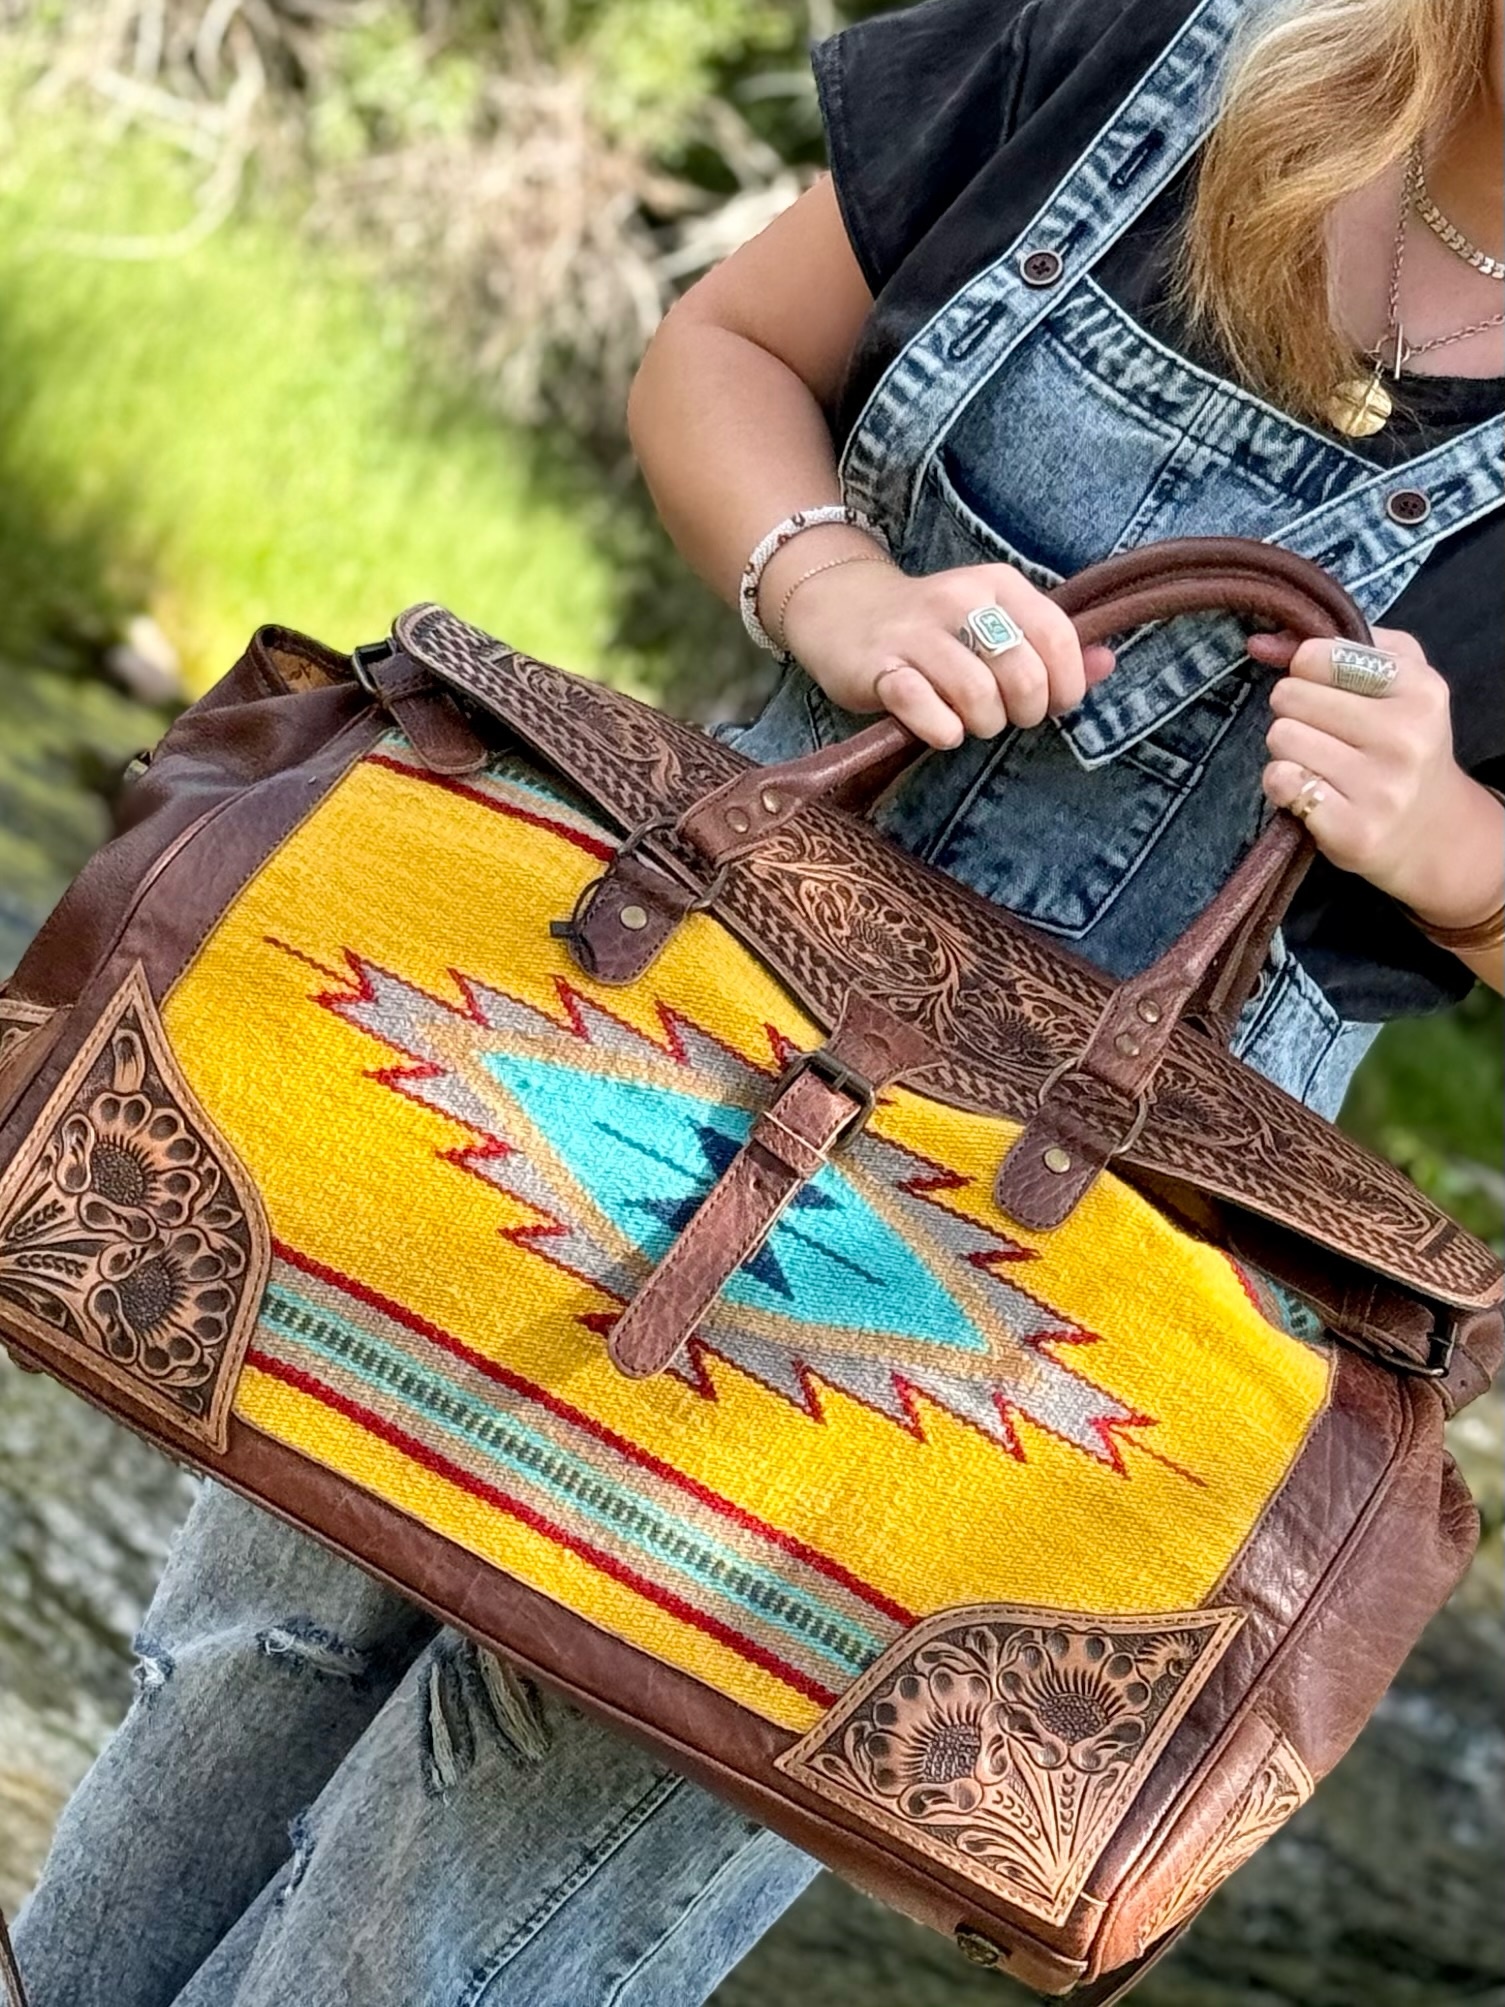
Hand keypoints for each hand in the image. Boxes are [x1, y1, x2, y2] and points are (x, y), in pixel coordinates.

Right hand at [779, 557, 1115, 748]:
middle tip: (1006, 715)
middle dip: (1025, 712)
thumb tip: (1107, 664)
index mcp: (998, 583)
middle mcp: (960, 599)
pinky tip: (940, 729)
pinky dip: (942, 732)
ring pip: (977, 697)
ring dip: (983, 725)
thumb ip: (1052, 646)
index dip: (1065, 686)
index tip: (1050, 703)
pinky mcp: (879, 668)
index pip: (1059, 639)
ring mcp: (916, 633)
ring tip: (971, 722)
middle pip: (1022, 674)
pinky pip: (925, 711)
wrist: (843, 613)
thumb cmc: (935, 630)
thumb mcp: (996, 623)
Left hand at [1250, 624, 1498, 923]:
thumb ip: (1331, 647)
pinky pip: (1280, 781)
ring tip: (1319, 760)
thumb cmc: (1402, 741)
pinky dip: (1283, 784)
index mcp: (1421, 690)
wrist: (1430, 829)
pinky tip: (1310, 789)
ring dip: (1287, 748)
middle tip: (1322, 731)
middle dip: (1294, 710)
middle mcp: (1405, 737)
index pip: (1320, 656)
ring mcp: (1381, 788)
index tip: (1323, 687)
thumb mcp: (1392, 679)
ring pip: (1281, 737)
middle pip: (1291, 696)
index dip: (1306, 669)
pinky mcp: (1353, 829)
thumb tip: (1259, 643)